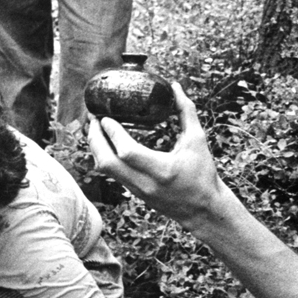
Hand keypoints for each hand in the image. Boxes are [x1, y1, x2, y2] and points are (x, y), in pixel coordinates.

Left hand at [87, 83, 225, 231]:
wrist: (203, 210)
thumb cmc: (203, 174)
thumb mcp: (198, 140)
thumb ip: (186, 112)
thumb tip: (176, 87)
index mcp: (162, 170)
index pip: (127, 152)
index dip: (112, 133)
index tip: (106, 117)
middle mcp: (146, 183)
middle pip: (107, 163)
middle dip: (95, 139)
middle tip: (93, 119)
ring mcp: (137, 191)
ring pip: (105, 170)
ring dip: (96, 148)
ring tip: (96, 129)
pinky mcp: (135, 194)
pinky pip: (111, 174)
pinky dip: (105, 157)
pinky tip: (107, 143)